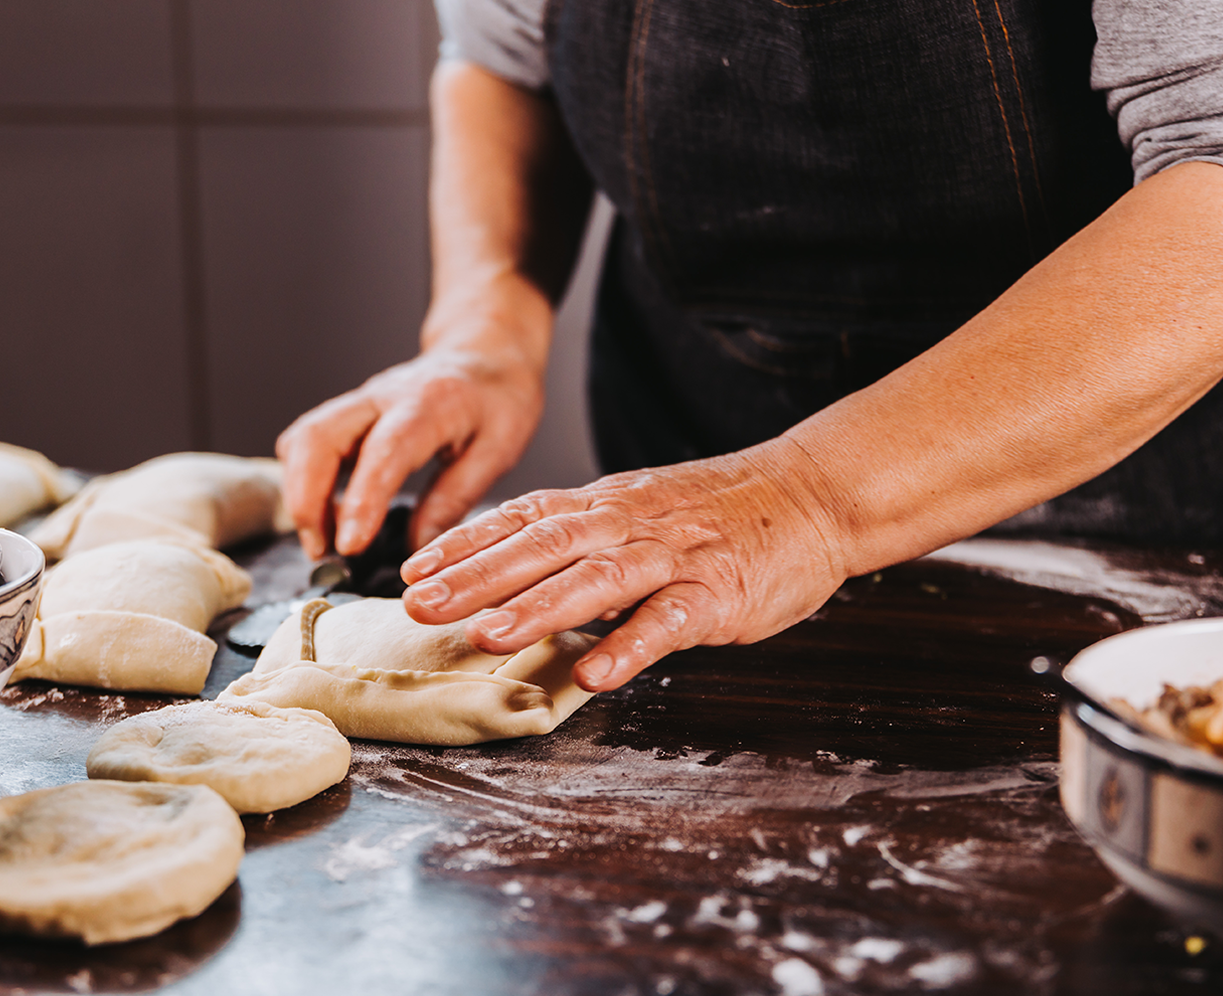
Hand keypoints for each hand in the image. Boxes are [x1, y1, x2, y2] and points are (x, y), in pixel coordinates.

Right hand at [276, 342, 544, 559]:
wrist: (486, 355)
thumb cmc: (498, 400)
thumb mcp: (496, 452)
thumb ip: (453, 500)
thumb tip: (417, 551)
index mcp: (429, 405)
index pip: (383, 452)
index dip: (360, 501)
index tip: (349, 546)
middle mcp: (382, 397)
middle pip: (318, 437)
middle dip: (307, 500)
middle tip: (323, 551)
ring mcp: (359, 401)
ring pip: (303, 438)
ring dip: (300, 494)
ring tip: (322, 541)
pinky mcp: (347, 412)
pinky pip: (307, 441)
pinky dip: (303, 480)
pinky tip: (325, 512)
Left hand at [399, 442, 847, 691]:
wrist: (809, 496)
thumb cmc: (716, 512)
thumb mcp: (637, 510)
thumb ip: (581, 536)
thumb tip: (511, 568)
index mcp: (604, 505)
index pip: (522, 518)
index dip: (465, 544)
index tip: (413, 570)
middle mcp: (628, 524)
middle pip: (542, 546)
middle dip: (476, 577)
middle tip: (420, 606)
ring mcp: (672, 557)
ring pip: (596, 579)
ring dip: (538, 608)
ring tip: (488, 637)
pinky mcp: (717, 592)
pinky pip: (668, 621)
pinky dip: (630, 646)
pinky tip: (593, 673)